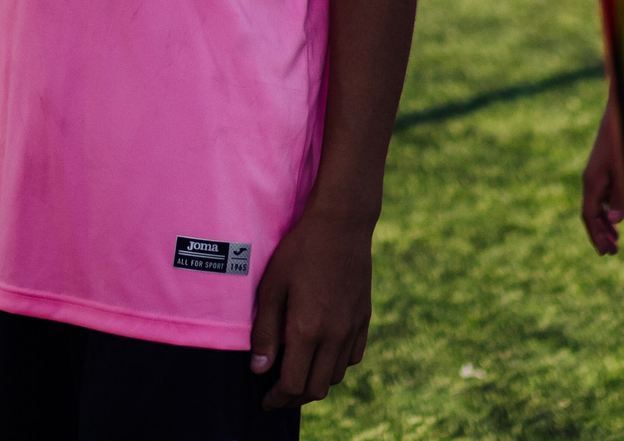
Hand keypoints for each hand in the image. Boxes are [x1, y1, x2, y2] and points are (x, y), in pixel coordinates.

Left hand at [248, 205, 372, 409]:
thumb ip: (265, 331)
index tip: (265, 401)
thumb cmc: (300, 250)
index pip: (294, 384)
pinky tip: (322, 354)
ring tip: (297, 375)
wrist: (342, 224)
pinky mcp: (364, 317)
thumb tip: (259, 369)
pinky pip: (353, 357)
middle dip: (294, 398)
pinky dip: (336, 365)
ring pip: (336, 376)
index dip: (277, 399)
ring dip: (316, 383)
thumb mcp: (272, 286)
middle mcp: (335, 335)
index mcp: (308, 330)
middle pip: (316, 388)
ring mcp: (353, 327)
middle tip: (277, 395)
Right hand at [579, 103, 623, 254]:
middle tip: (610, 253)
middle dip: (599, 234)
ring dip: (604, 224)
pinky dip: (607, 211)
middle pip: (590, 214)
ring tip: (614, 240)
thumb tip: (615, 223)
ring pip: (596, 206)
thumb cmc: (623, 141)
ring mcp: (595, 174)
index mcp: (593, 182)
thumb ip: (620, 197)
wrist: (619, 114)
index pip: (590, 216)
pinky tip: (615, 217)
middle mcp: (591, 180)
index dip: (597, 235)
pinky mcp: (602, 169)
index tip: (605, 252)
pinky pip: (601, 196)